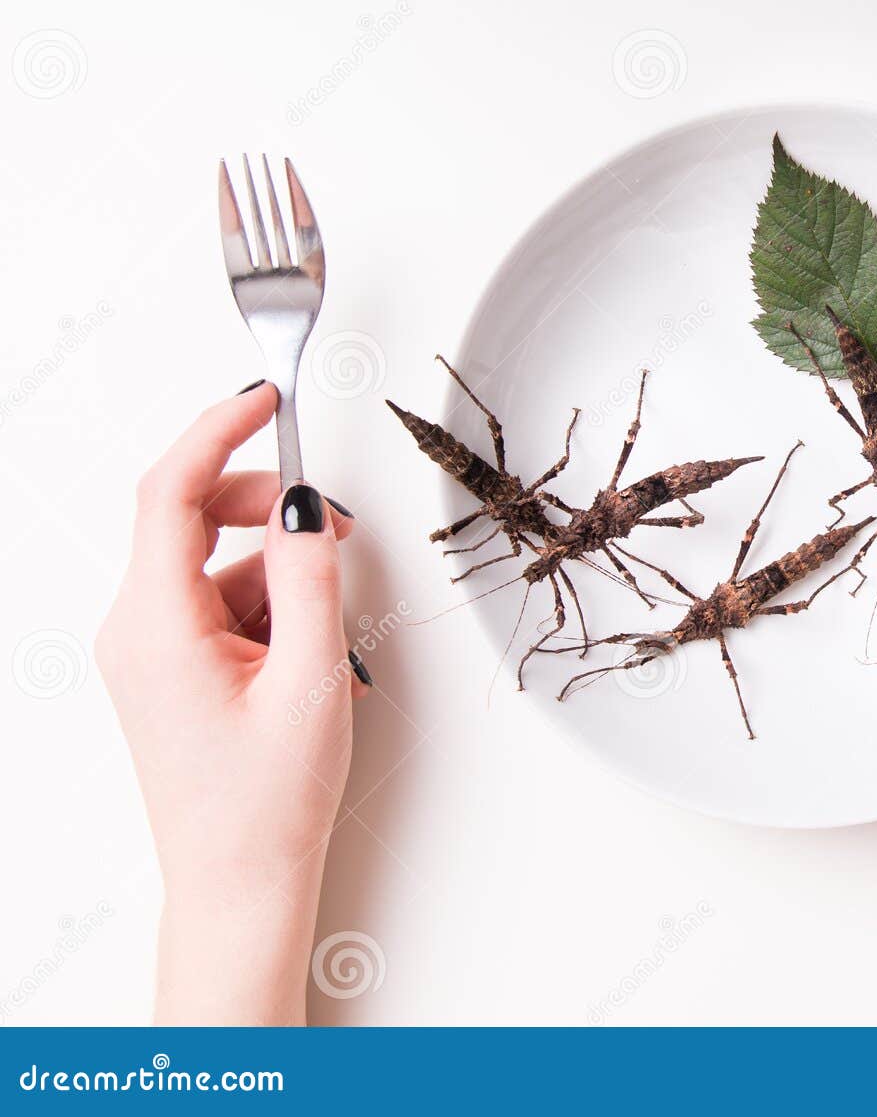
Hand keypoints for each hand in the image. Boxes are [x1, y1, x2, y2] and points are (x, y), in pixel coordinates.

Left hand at [95, 382, 366, 1023]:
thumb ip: (311, 578)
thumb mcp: (310, 678)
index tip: (261, 399)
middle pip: (189, 517)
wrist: (238, 882)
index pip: (170, 491)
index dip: (217, 431)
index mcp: (156, 625)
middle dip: (263, 506)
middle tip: (332, 527)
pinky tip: (309, 652)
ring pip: (214, 562)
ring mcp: (150, 650)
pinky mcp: (171, 668)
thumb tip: (305, 506)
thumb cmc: (265, 803)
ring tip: (328, 626)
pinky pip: (220, 602)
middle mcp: (137, 629)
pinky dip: (269, 605)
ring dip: (277, 568)